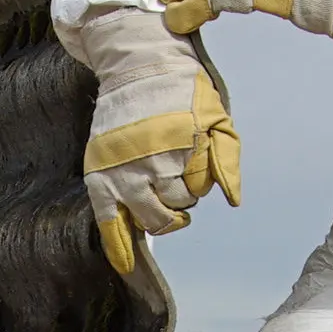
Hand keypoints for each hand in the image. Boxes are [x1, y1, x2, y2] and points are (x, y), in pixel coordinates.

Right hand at [65, 9, 241, 275]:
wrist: (135, 66)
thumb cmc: (181, 91)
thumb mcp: (216, 116)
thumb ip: (227, 158)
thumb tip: (232, 200)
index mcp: (186, 144)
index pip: (199, 188)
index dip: (198, 180)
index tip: (192, 163)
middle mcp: (154, 160)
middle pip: (176, 206)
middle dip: (181, 197)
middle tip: (173, 176)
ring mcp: (125, 170)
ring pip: (150, 217)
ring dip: (160, 214)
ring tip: (160, 197)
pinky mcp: (100, 175)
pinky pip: (110, 222)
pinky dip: (119, 246)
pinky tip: (126, 266)